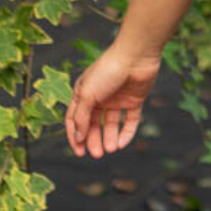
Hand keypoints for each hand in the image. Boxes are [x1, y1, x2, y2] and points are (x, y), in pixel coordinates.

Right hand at [65, 43, 161, 157]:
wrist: (135, 56)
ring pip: (111, 125)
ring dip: (109, 138)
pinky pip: (129, 121)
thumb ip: (81, 117)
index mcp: (83, 93)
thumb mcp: (87, 95)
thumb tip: (77, 138)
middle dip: (93, 140)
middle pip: (93, 125)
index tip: (79, 151)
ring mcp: (117, 99)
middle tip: (97, 155)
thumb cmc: (107, 71)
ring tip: (110, 150)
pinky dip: (125, 133)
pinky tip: (121, 143)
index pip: (74, 119)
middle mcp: (99, 97)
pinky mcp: (134, 101)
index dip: (75, 136)